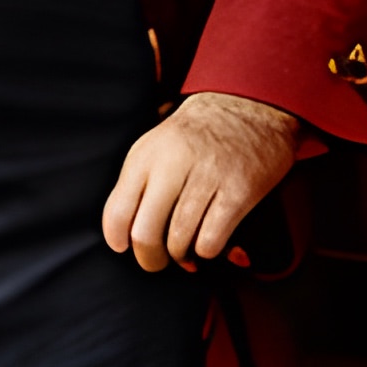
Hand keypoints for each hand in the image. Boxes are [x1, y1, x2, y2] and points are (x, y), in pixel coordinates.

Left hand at [101, 91, 297, 274]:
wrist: (249, 105)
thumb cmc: (195, 136)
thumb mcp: (155, 148)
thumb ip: (136, 186)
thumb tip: (124, 239)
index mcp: (146, 155)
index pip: (118, 211)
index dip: (118, 239)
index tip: (125, 246)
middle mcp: (173, 165)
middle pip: (145, 234)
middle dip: (149, 259)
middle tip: (157, 261)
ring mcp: (207, 177)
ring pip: (178, 242)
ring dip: (180, 256)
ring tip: (184, 252)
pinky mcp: (239, 192)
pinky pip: (211, 241)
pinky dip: (206, 251)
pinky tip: (208, 241)